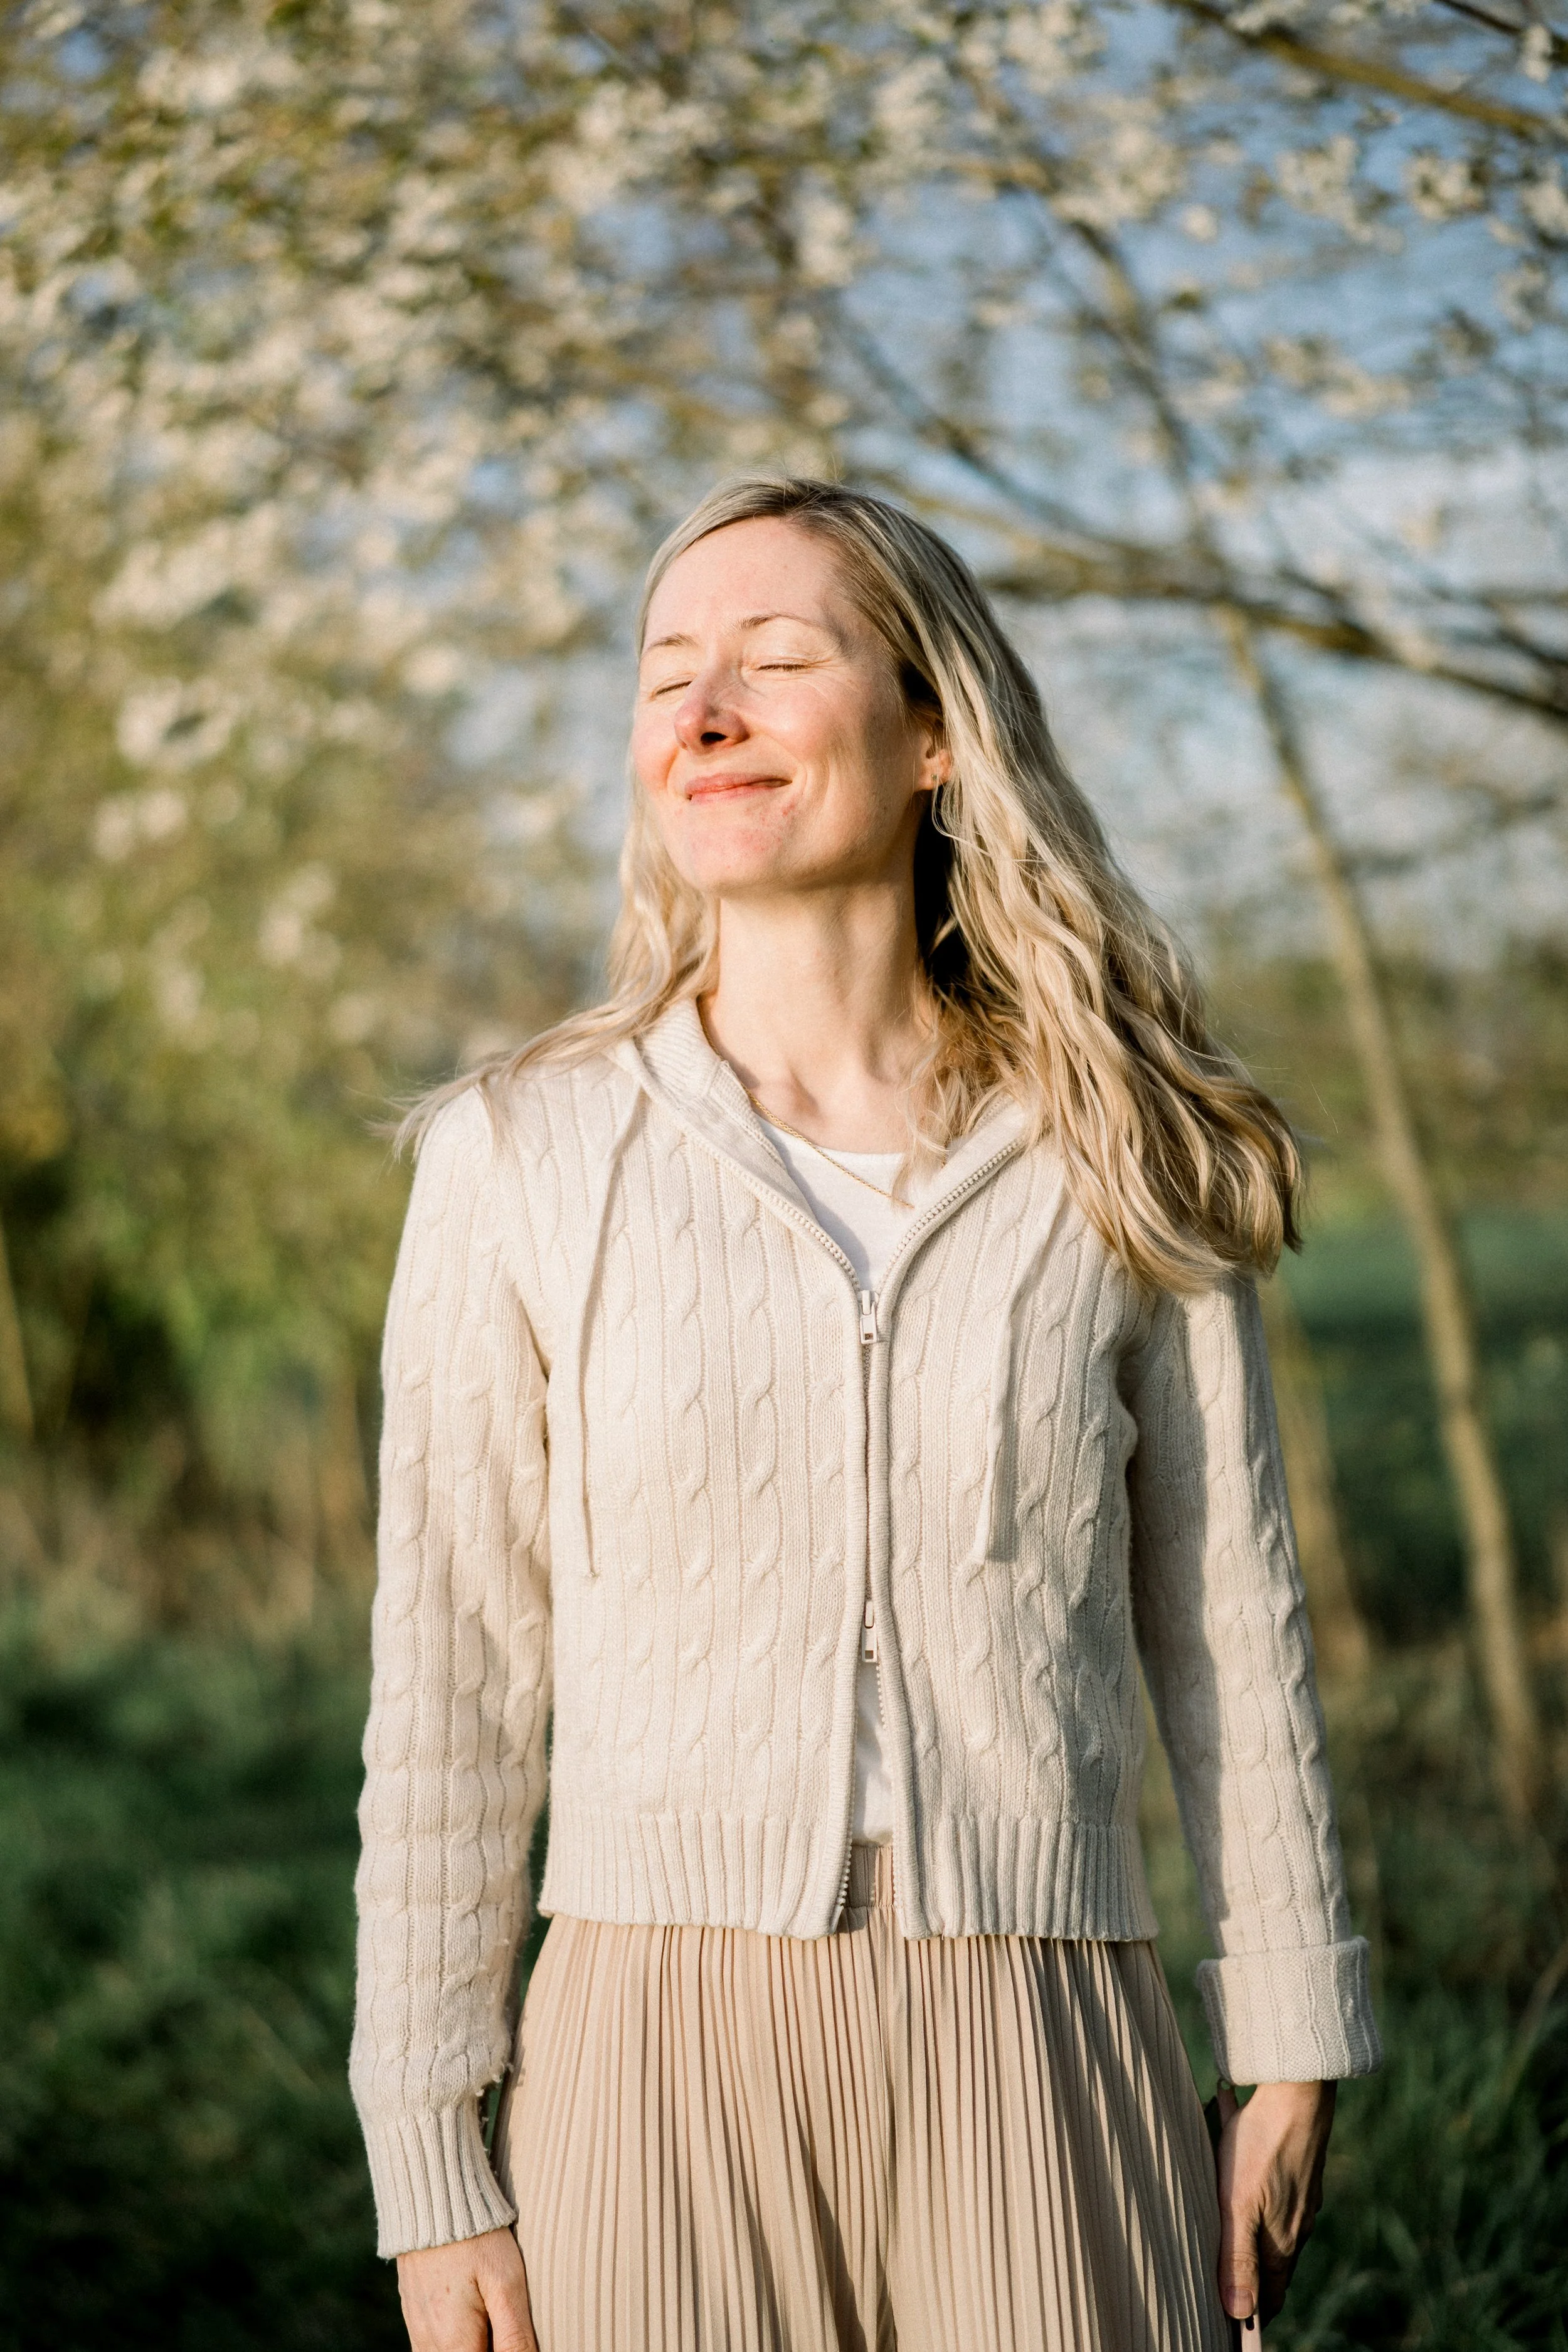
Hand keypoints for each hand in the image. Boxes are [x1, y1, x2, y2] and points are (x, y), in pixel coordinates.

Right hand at [396, 2226, 537, 2351]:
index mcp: (454, 2343)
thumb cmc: (476, 2238)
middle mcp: (429, 2343)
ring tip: (489, 2318)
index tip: (512, 2338)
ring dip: (469, 2344)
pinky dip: (452, 2341)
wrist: (431, 2196)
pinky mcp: (412, 2311)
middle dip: (485, 2348)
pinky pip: (429, 2345)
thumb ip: (514, 2337)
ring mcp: (417, 2327)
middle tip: (503, 2324)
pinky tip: (470, 2317)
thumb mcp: (506, 2283)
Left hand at [1213, 2078, 1334, 2330]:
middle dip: (1248, 2274)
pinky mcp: (1295, 2168)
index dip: (1253, 2310)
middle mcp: (1296, 2223)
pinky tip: (1236, 2173)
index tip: (1232, 2324)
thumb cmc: (1262, 2144)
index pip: (1271, 2294)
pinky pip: (1270, 2187)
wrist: (1297, 2091)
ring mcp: (1299, 2195)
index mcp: (1283, 2241)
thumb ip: (1238, 2258)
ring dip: (1248, 2231)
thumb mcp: (1239, 2204)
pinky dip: (1252, 2189)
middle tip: (1222, 2283)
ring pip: (1269, 2223)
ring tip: (1225, 2236)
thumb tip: (1239, 2312)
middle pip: (1270, 2262)